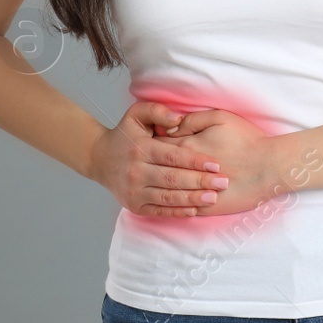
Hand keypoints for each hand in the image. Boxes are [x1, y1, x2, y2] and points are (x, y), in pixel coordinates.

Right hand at [88, 101, 231, 216]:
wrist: (99, 159)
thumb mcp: (136, 114)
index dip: (195, 161)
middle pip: (173, 179)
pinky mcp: (135, 206)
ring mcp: (135, 192)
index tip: (215, 164)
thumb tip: (178, 119)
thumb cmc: (124, 136)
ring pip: (168, 198)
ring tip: (213, 197)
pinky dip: (178, 211)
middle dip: (200, 182)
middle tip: (222, 182)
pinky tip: (195, 209)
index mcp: (141, 149)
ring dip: (192, 198)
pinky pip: (160, 211)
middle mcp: (136, 172)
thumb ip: (157, 111)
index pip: (172, 156)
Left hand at [151, 108, 283, 216]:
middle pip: (157, 169)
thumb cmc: (246, 140)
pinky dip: (174, 205)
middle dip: (150, 166)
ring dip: (160, 187)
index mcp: (186, 146)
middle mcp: (184, 170)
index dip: (151, 144)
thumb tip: (171, 127)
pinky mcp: (204, 207)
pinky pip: (180, 209)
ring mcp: (193, 191)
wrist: (268, 167)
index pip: (157, 146)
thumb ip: (192, 120)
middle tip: (147, 164)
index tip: (149, 144)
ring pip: (166, 192)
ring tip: (157, 182)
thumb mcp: (220, 118)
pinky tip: (172, 200)